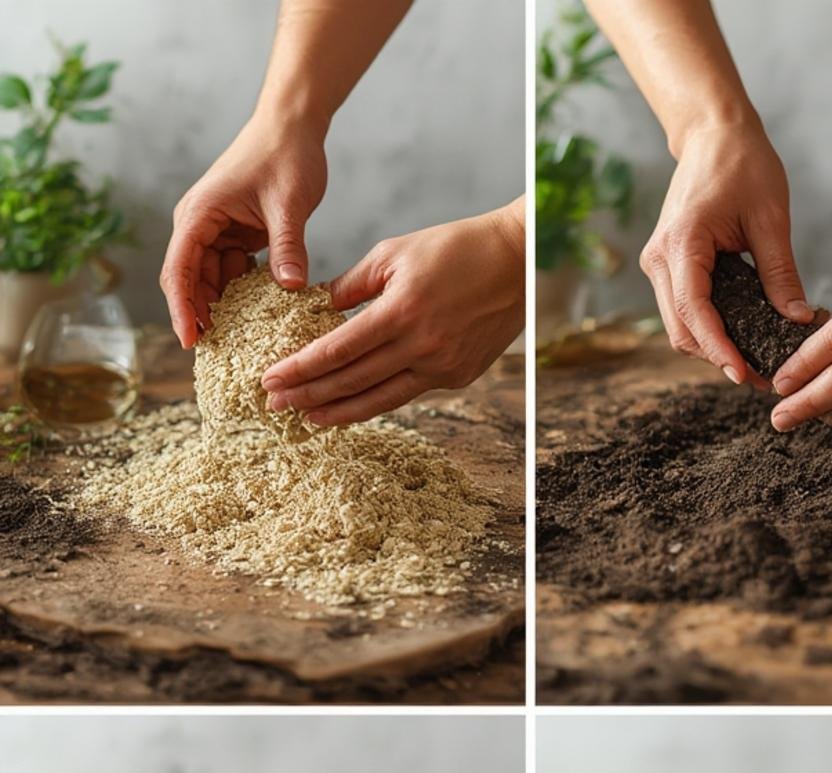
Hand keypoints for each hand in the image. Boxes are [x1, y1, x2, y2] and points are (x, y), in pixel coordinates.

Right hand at [160, 116, 326, 348]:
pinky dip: (240, 296)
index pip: (179, 269)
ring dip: (220, 309)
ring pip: (208, 281)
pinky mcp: (234, 236)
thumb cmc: (286, 154)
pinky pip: (230, 274)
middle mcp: (199, 224)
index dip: (182, 309)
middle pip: (188, 281)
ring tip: (237, 345)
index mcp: (199, 214)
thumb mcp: (289, 204)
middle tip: (216, 356)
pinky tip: (256, 319)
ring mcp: (215, 231)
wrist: (292, 126)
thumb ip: (288, 247)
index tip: (190, 342)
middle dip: (198, 317)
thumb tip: (291, 288)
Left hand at [260, 202, 524, 425]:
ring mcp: (442, 367)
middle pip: (352, 381)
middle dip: (308, 395)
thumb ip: (353, 285)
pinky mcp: (457, 376)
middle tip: (274, 405)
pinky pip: (406, 394)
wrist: (515, 262)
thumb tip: (318, 310)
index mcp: (401, 311)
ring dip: (339, 413)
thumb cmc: (453, 248)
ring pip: (379, 399)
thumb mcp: (394, 253)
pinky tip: (351, 405)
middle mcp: (421, 346)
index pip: (337, 350)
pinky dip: (374, 401)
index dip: (300, 369)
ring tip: (307, 419)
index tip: (270, 380)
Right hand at [640, 119, 811, 385]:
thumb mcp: (771, 218)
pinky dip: (708, 329)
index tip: (744, 374)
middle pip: (681, 330)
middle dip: (717, 357)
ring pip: (678, 326)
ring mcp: (658, 264)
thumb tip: (799, 321)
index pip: (695, 312)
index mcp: (682, 244)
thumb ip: (781, 274)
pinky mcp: (666, 266)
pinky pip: (682, 310)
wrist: (713, 133)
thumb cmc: (742, 164)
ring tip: (754, 360)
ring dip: (711, 347)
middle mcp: (659, 259)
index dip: (719, 349)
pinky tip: (739, 336)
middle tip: (759, 377)